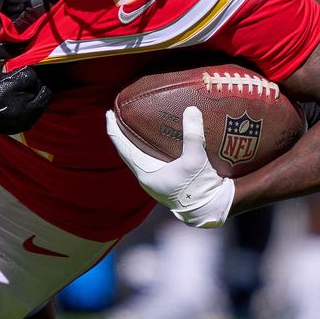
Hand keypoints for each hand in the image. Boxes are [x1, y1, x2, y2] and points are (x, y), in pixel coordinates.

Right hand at [0, 42, 50, 139]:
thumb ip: (1, 50)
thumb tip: (22, 44)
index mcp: (4, 91)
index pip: (30, 74)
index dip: (25, 67)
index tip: (17, 67)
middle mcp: (18, 108)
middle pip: (40, 85)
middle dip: (33, 78)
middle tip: (22, 75)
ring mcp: (23, 119)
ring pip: (44, 97)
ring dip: (37, 88)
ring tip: (25, 84)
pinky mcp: (24, 125)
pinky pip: (40, 108)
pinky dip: (36, 99)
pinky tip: (25, 94)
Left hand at [106, 106, 233, 228]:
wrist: (211, 209)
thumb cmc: (200, 188)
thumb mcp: (196, 159)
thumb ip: (193, 135)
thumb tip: (191, 109)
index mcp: (146, 175)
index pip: (123, 149)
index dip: (114, 131)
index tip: (108, 113)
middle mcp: (146, 178)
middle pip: (127, 151)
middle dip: (122, 133)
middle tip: (118, 114)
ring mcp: (155, 181)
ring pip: (138, 156)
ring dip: (134, 140)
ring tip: (133, 123)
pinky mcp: (165, 180)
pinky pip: (150, 159)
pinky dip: (147, 147)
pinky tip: (154, 138)